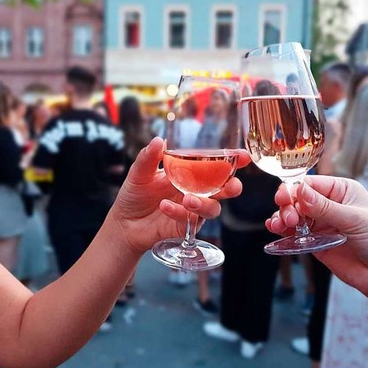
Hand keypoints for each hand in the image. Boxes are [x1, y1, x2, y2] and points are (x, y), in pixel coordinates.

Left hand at [111, 137, 247, 253]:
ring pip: (213, 209)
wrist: (124, 223)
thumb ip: (149, 158)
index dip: (232, 160)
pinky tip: (165, 207)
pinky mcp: (186, 227)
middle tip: (231, 186)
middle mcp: (196, 191)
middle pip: (225, 189)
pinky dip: (179, 212)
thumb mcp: (139, 173)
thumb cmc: (135, 195)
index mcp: (190, 173)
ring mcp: (193, 210)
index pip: (216, 165)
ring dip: (204, 203)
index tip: (243, 156)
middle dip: (232, 187)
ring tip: (187, 199)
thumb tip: (158, 140)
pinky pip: (191, 221)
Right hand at [266, 176, 367, 305]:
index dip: (294, 189)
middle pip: (298, 199)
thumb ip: (324, 207)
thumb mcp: (355, 219)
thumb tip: (299, 190)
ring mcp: (323, 225)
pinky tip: (276, 232)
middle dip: (288, 205)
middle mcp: (330, 205)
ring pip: (294, 216)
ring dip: (282, 218)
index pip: (310, 183)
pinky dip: (284, 233)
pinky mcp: (317, 244)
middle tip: (288, 218)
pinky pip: (295, 235)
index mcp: (342, 191)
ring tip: (279, 226)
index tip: (284, 198)